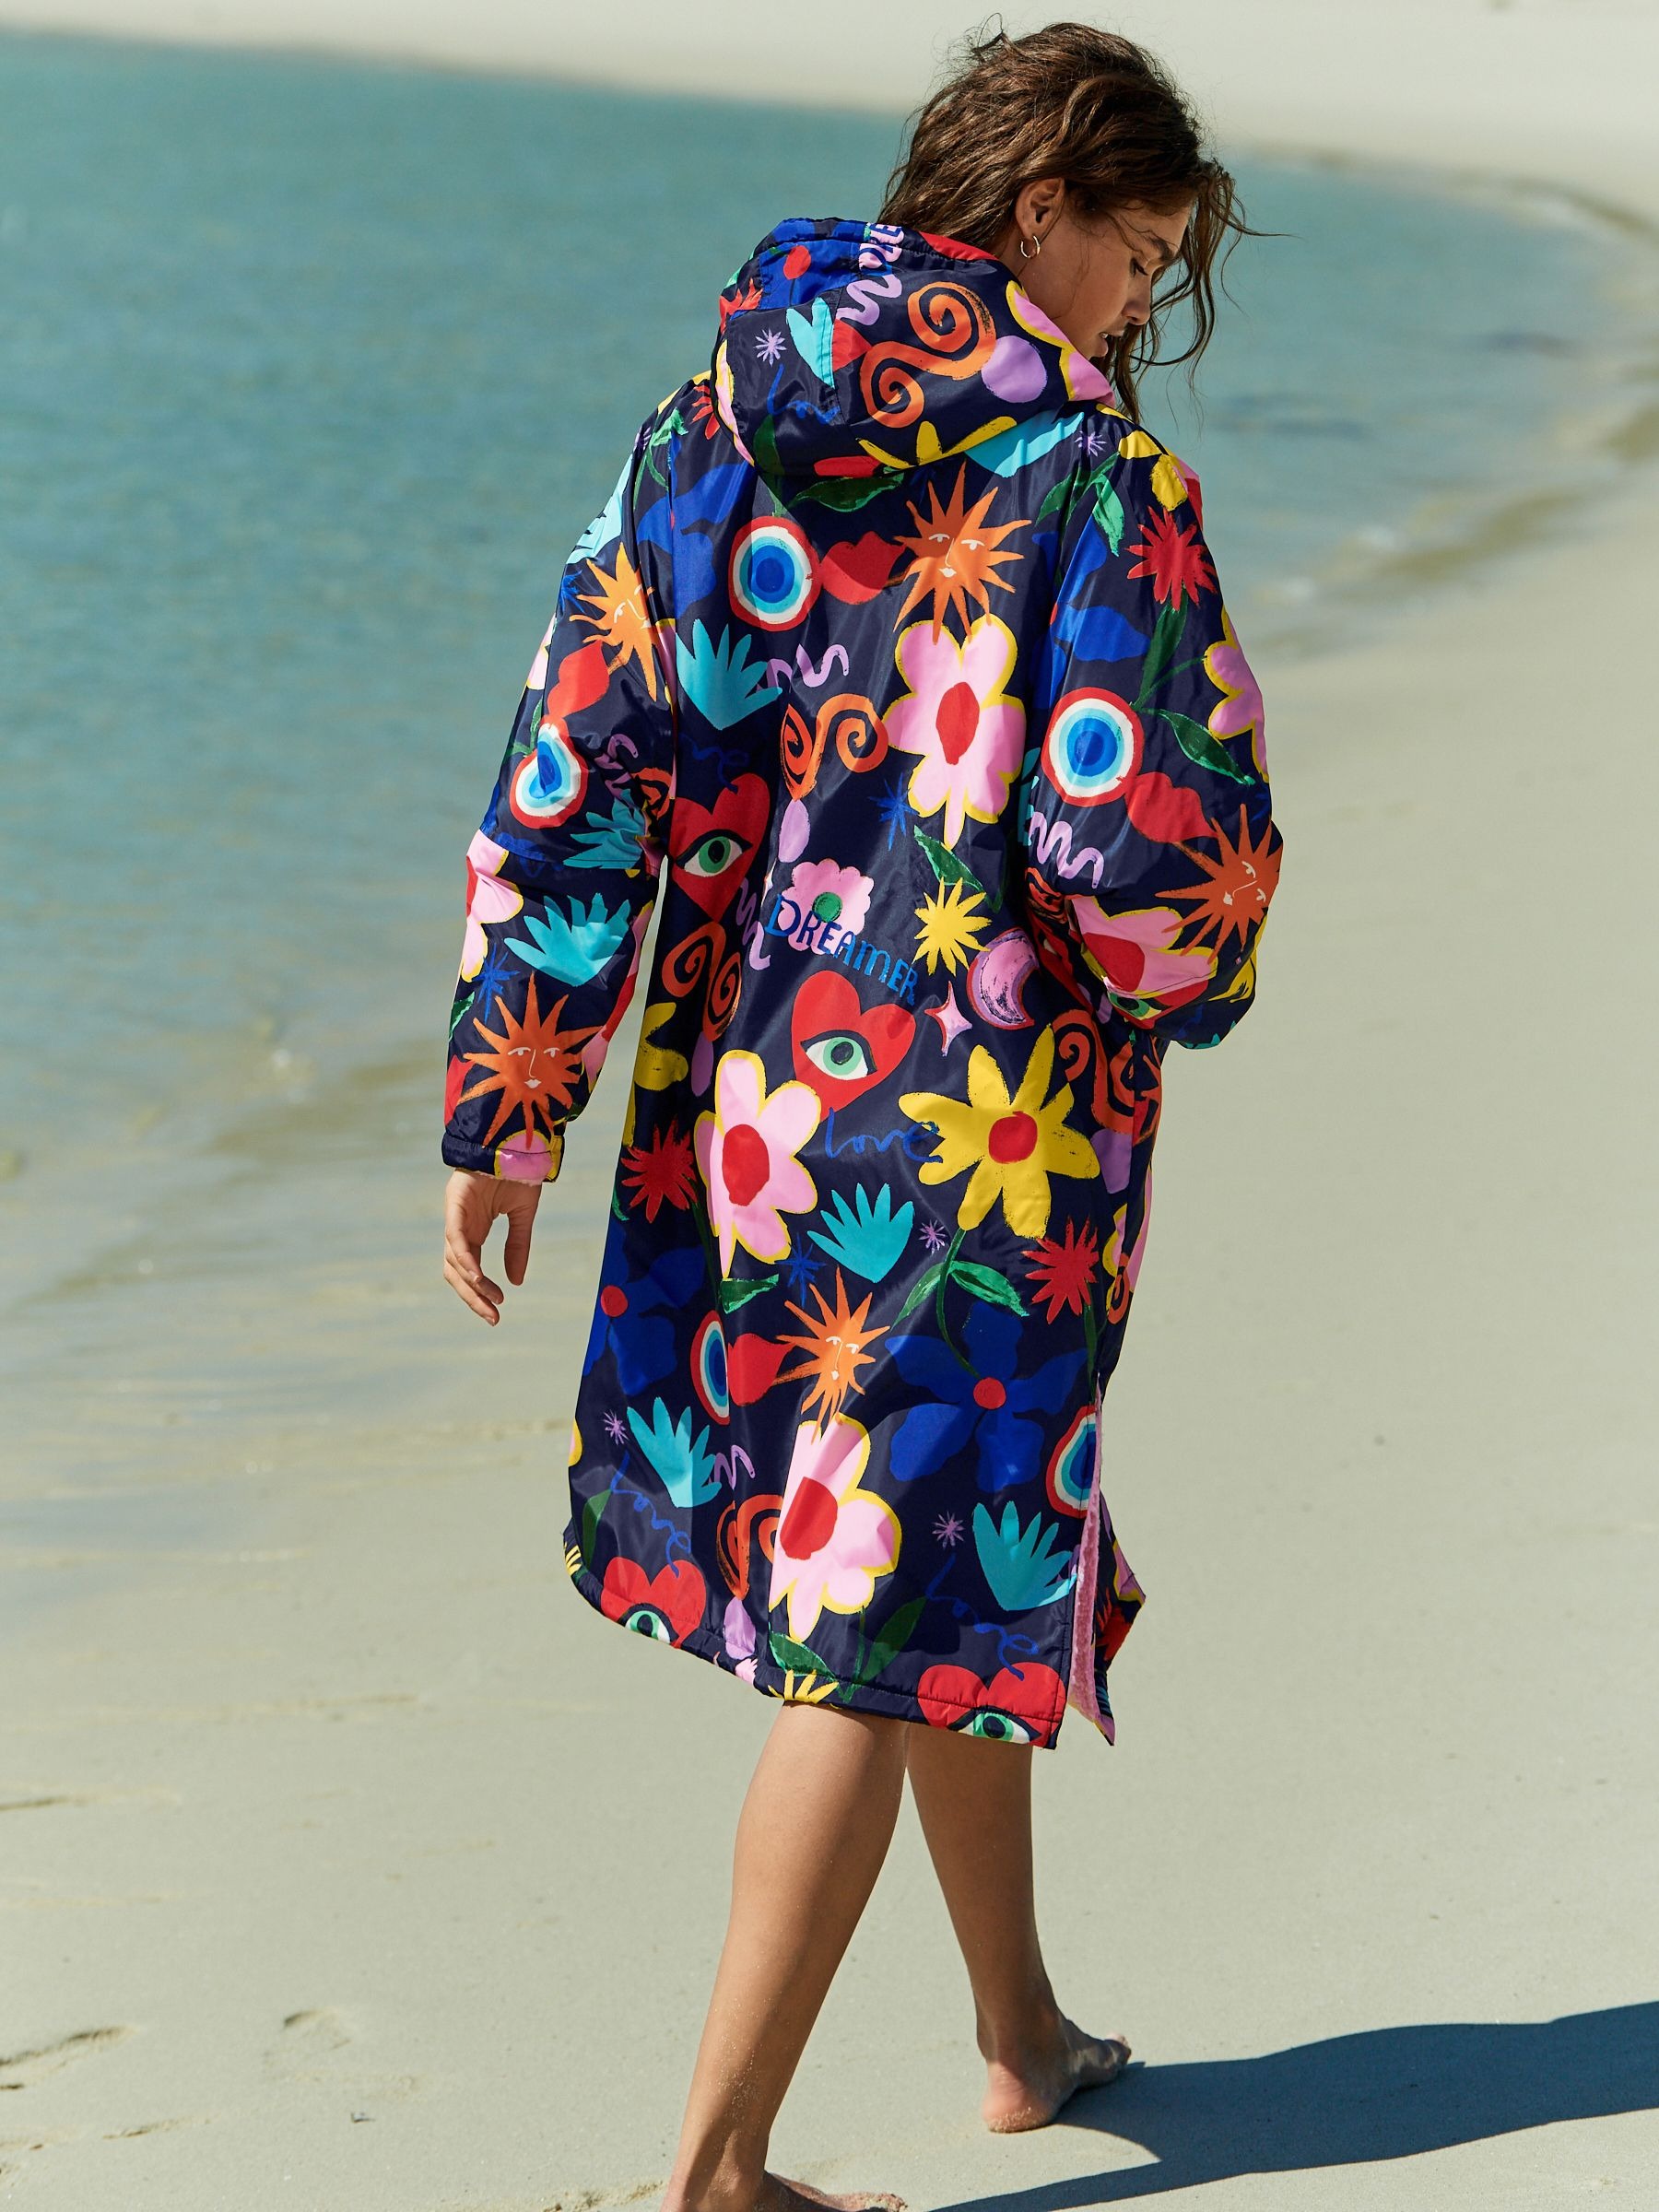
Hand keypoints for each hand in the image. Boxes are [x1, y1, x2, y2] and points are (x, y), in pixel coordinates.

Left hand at [443, 1168, 542, 1324]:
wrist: (516, 1138)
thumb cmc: (517, 1172)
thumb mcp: (522, 1216)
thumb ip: (518, 1246)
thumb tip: (515, 1282)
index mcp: (474, 1230)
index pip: (470, 1269)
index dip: (480, 1292)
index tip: (497, 1311)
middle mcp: (460, 1225)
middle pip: (456, 1271)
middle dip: (472, 1297)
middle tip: (492, 1318)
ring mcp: (455, 1214)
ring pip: (453, 1259)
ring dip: (470, 1283)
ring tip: (490, 1299)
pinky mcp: (455, 1202)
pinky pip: (456, 1237)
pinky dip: (465, 1259)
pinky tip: (478, 1276)